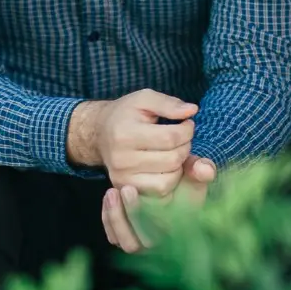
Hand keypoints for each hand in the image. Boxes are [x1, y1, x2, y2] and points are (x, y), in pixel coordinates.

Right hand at [69, 90, 196, 196]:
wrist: (99, 133)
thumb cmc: (125, 114)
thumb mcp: (144, 99)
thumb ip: (168, 103)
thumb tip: (191, 110)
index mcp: (125, 133)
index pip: (171, 137)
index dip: (187, 130)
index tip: (186, 123)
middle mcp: (122, 159)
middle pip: (173, 159)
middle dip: (185, 146)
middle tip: (181, 137)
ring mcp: (123, 177)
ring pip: (170, 178)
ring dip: (180, 163)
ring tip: (173, 150)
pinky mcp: (126, 188)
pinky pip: (161, 190)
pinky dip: (171, 178)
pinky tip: (166, 165)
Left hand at [101, 156, 216, 253]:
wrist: (168, 181)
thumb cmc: (184, 179)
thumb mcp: (193, 172)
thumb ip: (202, 169)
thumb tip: (203, 169)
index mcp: (180, 230)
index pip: (163, 234)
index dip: (144, 214)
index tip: (132, 188)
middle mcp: (163, 243)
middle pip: (141, 243)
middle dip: (130, 216)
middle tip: (123, 188)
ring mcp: (146, 243)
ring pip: (127, 243)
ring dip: (116, 219)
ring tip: (111, 192)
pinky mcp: (130, 239)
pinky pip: (115, 238)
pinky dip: (109, 221)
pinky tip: (109, 199)